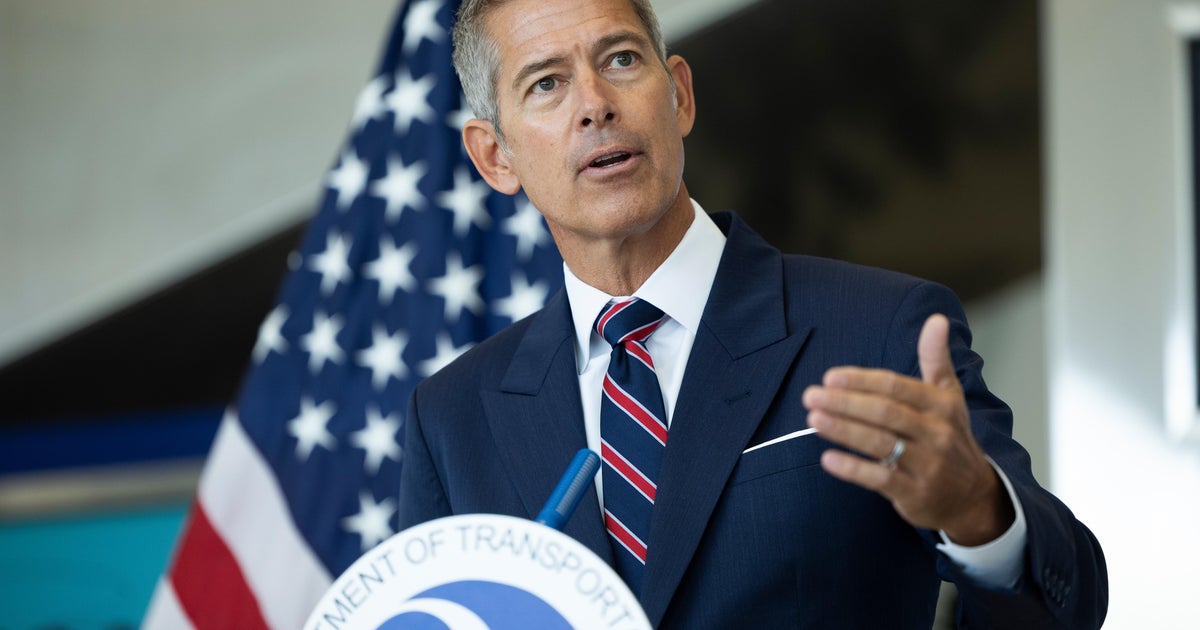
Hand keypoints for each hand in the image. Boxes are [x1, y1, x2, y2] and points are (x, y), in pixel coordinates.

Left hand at [802, 314, 1014, 544]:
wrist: (972, 494)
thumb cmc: (950, 436)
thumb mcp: (948, 395)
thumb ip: (936, 358)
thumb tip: (936, 319)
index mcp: (942, 404)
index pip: (896, 386)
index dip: (862, 381)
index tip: (830, 376)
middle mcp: (937, 432)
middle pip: (885, 412)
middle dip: (844, 403)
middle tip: (811, 395)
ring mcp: (927, 464)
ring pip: (880, 443)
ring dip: (842, 430)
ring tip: (813, 418)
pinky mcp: (915, 493)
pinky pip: (880, 478)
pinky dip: (852, 469)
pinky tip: (827, 458)